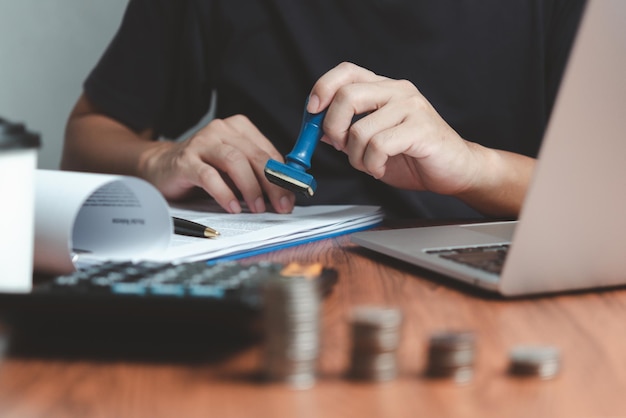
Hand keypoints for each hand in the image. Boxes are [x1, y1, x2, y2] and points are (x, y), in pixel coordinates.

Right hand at [139, 114, 294, 213]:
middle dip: (272, 183)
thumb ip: (258, 176)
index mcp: (239, 128)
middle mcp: (221, 130)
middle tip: (280, 205)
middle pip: (255, 156)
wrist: (163, 167)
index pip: (268, 152)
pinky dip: (224, 194)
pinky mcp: (185, 161)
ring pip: (234, 162)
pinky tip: (233, 207)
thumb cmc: (204, 168)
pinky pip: (209, 176)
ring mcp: (202, 143)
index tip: (290, 197)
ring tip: (257, 207)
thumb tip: (285, 195)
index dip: (283, 177)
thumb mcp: (235, 170)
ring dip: (250, 187)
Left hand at [307, 62, 533, 216]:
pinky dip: (372, 164)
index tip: (312, 111)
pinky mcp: (420, 128)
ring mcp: (411, 107)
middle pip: (347, 95)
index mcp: (384, 89)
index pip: (346, 71)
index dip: (323, 87)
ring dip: (356, 156)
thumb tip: (319, 129)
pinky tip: (380, 168)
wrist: (455, 169)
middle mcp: (397, 91)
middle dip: (333, 127)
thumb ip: (349, 131)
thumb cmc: (415, 155)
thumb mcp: (373, 142)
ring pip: (360, 129)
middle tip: (339, 146)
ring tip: (370, 163)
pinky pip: (378, 146)